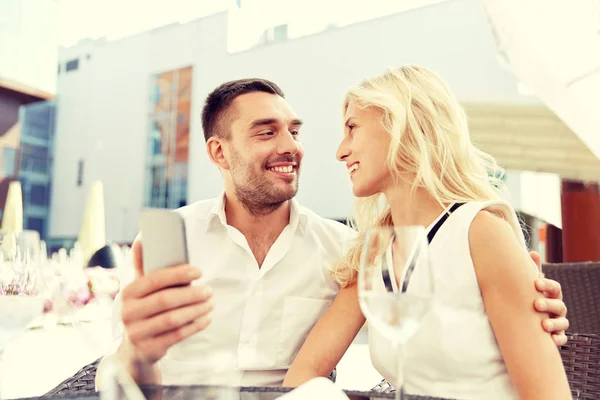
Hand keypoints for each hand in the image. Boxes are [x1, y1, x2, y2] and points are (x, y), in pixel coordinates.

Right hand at [120, 234, 213, 365]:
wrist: (134, 349)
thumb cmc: (144, 309)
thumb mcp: (140, 289)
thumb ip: (142, 265)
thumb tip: (142, 238)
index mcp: (128, 292)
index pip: (154, 279)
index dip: (178, 274)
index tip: (199, 271)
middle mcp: (128, 313)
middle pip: (165, 300)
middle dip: (191, 294)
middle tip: (209, 290)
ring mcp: (137, 333)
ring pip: (172, 319)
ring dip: (196, 310)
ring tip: (210, 303)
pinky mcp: (149, 349)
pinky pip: (177, 335)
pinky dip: (195, 326)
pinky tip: (206, 318)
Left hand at [529, 251, 568, 345]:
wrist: (532, 318)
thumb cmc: (532, 297)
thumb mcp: (533, 285)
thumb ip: (534, 271)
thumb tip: (532, 253)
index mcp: (551, 294)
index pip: (554, 287)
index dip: (546, 285)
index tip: (536, 283)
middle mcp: (558, 307)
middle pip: (559, 305)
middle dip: (548, 304)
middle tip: (536, 304)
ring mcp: (558, 322)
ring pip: (562, 322)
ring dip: (554, 324)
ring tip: (543, 326)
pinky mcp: (557, 336)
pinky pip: (561, 339)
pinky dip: (558, 340)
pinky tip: (552, 341)